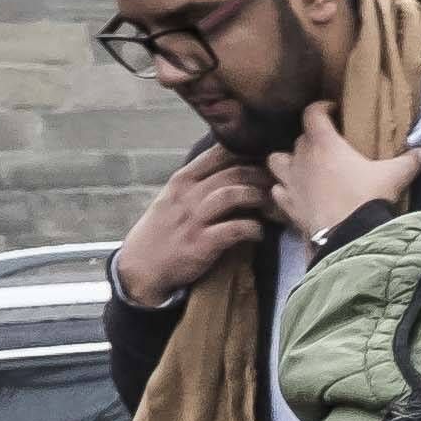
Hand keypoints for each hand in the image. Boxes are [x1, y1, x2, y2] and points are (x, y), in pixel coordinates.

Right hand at [114, 150, 274, 310]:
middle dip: (261, 175)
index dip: (248, 153)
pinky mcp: (201, 244)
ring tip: (271, 205)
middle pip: (232, 173)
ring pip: (232, 195)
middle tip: (279, 184)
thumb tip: (232, 167)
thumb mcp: (173, 198)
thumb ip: (198, 182)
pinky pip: (234, 229)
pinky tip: (259, 232)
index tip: (266, 159)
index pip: (218, 154)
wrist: (142, 267)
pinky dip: (252, 228)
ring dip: (257, 197)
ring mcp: (194, 219)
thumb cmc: (163, 231)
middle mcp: (187, 195)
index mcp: (182, 180)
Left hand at [268, 108, 420, 245]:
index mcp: (324, 143)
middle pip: (300, 138)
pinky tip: (295, 194)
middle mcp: (302, 157)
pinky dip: (284, 190)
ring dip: (287, 161)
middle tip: (328, 147)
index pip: (312, 113)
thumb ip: (409, 162)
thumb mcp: (394, 177)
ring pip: (277, 160)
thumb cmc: (368, 199)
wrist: (348, 236)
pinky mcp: (288, 205)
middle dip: (311, 139)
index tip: (332, 111)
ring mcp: (291, 182)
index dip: (321, 108)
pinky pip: (278, 191)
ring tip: (301, 168)